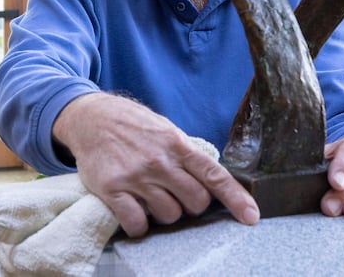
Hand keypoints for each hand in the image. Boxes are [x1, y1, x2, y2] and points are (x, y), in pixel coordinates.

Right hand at [53, 93, 259, 236]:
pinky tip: (134, 210)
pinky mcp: (113, 190)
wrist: (91, 118)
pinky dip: (139, 224)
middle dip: (191, 205)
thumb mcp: (166, 130)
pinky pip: (137, 224)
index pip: (215, 176)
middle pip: (196, 202)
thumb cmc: (133, 126)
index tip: (251, 217)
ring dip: (164, 213)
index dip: (236, 199)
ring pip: (169, 216)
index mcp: (178, 144)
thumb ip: (186, 154)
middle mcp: (160, 161)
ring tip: (151, 197)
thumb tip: (211, 181)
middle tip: (176, 195)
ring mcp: (137, 176)